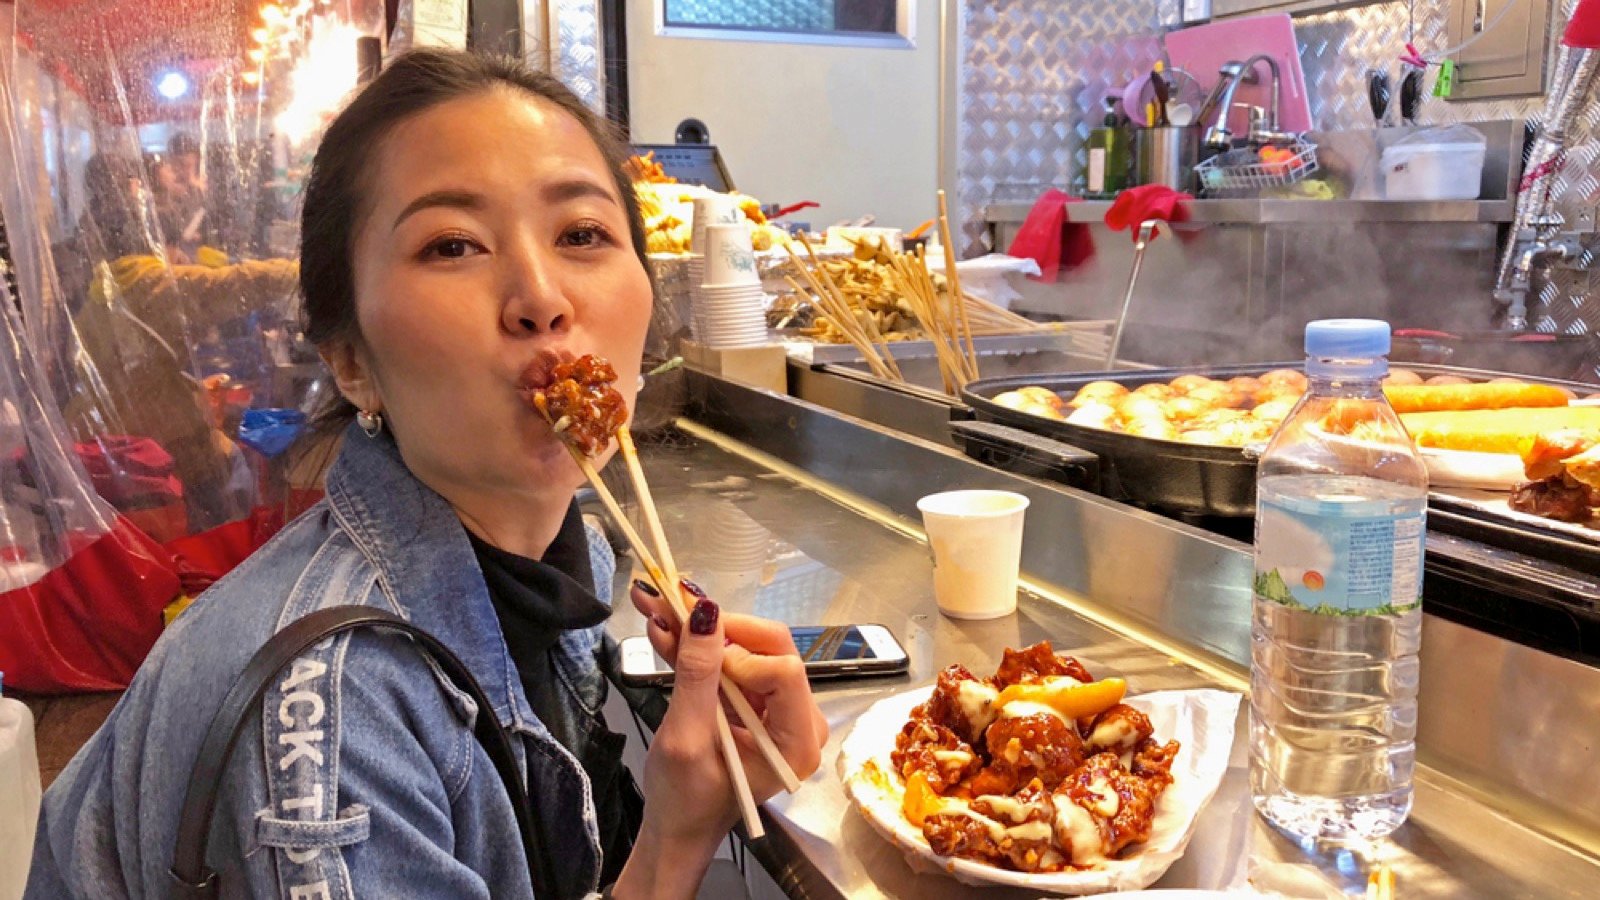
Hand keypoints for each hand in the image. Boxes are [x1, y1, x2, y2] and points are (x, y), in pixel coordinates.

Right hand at [611, 580, 827, 898]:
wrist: (678, 828)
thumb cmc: (685, 801)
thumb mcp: (686, 740)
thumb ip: (697, 677)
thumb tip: (705, 612)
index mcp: (796, 741)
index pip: (784, 670)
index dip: (740, 655)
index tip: (697, 658)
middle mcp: (800, 720)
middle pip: (770, 649)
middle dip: (718, 628)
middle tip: (670, 608)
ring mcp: (779, 709)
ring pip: (748, 648)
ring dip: (701, 631)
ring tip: (656, 610)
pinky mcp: (757, 703)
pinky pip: (733, 662)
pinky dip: (700, 649)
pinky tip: (665, 632)